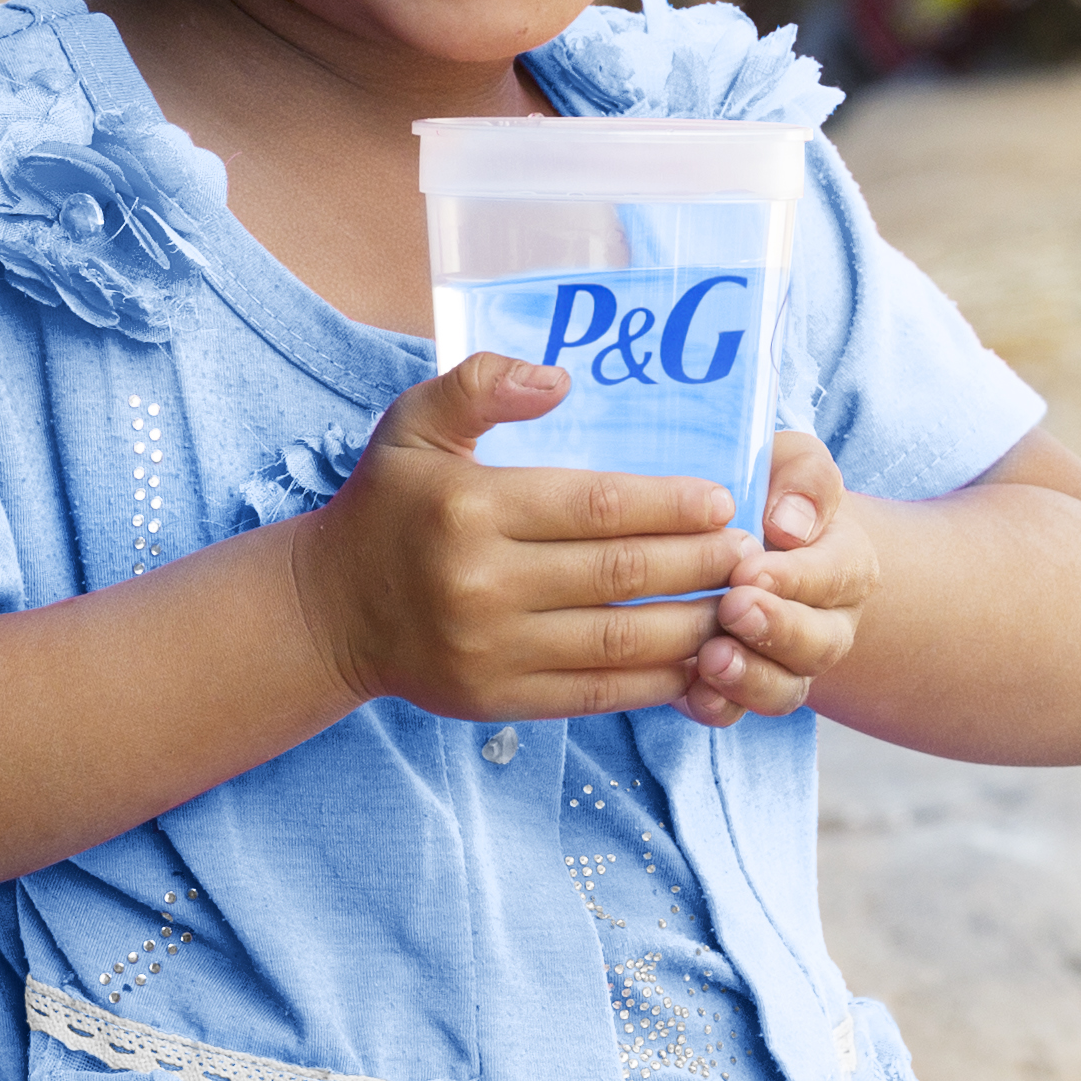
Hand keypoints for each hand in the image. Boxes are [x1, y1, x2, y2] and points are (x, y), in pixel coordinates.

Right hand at [287, 351, 749, 721]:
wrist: (329, 611)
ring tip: (741, 604)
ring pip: (621, 640)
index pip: (598, 506)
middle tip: (750, 552)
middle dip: (700, 562)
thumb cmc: (388, 504)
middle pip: (622, 573)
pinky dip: (657, 679)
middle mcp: (482, 583)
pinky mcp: (498, 700)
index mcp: (471, 507)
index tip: (724, 500)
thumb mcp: (413, 423)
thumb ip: (483, 383)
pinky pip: (598, 693)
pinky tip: (697, 658)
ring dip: (695, 623)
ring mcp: (491, 650)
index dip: (671, 504)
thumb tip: (562, 379)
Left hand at [675, 427, 878, 726]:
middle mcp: (828, 625)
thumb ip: (803, 480)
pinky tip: (688, 689)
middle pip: (818, 644)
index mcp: (846, 565)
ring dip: (749, 679)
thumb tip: (789, 523)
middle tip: (733, 609)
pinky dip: (716, 705)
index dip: (795, 578)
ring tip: (711, 659)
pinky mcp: (740, 689)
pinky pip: (737, 712)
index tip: (751, 569)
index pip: (833, 575)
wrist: (752, 541)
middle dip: (776, 630)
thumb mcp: (793, 465)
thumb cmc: (773, 494)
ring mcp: (786, 665)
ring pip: (784, 689)